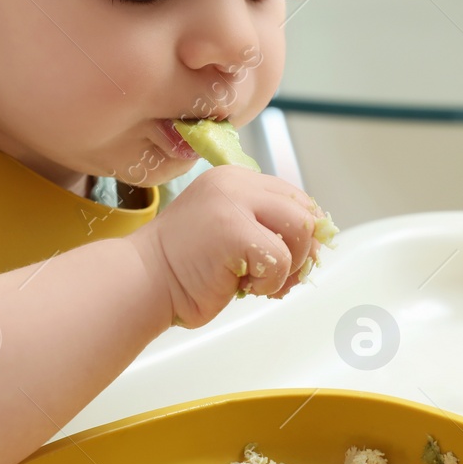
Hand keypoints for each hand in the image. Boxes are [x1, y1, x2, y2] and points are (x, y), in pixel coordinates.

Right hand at [130, 164, 322, 330]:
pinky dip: (269, 283)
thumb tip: (319, 243)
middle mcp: (235, 183)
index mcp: (234, 178)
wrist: (143, 282)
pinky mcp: (234, 229)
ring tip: (255, 279)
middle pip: (304, 211)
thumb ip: (266, 228)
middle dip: (302, 251)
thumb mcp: (230, 233)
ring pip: (300, 232)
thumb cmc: (184, 268)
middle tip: (278, 277)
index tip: (292, 259)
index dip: (302, 232)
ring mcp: (233, 203)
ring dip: (287, 267)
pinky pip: (281, 259)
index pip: (294, 197)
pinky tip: (242, 285)